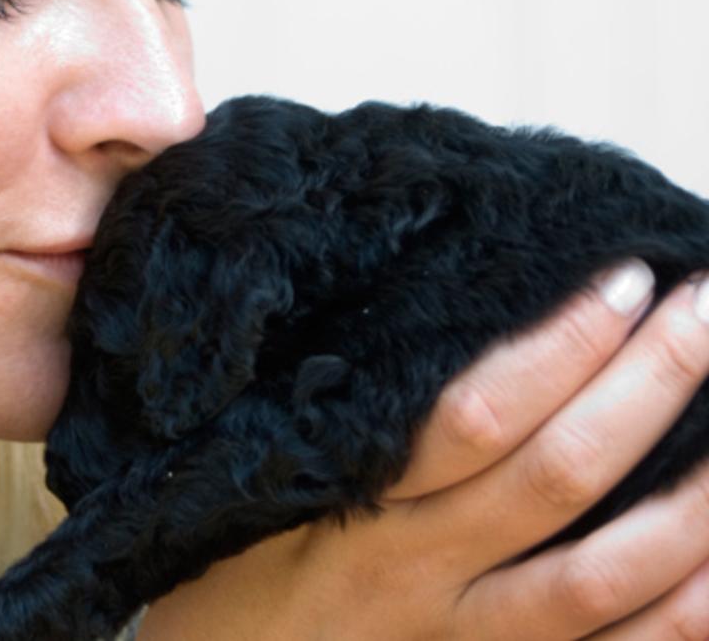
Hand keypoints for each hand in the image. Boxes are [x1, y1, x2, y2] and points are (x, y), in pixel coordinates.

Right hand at [138, 262, 708, 639]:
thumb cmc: (229, 584)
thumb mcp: (258, 495)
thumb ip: (342, 433)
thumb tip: (434, 342)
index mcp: (353, 512)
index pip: (474, 418)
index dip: (556, 348)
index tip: (621, 281)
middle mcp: (418, 577)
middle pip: (556, 479)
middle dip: (646, 387)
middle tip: (707, 307)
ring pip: (605, 578)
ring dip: (692, 501)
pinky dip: (685, 613)